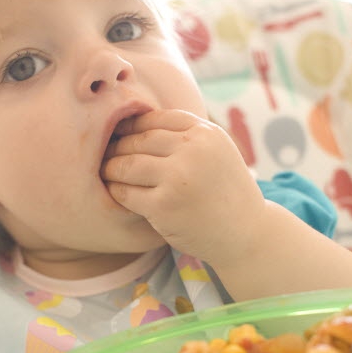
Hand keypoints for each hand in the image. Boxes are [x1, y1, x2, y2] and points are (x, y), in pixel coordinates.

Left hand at [100, 110, 264, 265]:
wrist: (246, 233)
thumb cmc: (225, 192)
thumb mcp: (216, 152)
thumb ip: (187, 135)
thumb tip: (139, 119)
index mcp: (206, 133)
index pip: (156, 119)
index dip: (133, 125)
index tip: (120, 134)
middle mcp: (193, 150)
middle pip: (138, 140)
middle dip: (118, 147)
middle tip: (106, 155)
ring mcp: (177, 177)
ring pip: (127, 164)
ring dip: (111, 168)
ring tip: (106, 172)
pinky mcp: (164, 205)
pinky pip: (126, 192)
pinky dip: (116, 191)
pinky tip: (116, 192)